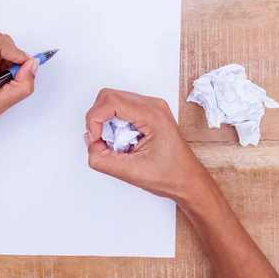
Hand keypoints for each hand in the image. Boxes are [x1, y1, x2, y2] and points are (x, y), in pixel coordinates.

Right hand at [85, 88, 210, 207]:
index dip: (95, 118)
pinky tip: (122, 140)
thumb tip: (89, 141)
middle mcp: (152, 105)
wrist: (188, 181)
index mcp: (152, 115)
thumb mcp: (130, 172)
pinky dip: (114, 122)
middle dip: (98, 118)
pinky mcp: (148, 112)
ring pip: (114, 100)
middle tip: (102, 142)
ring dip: (105, 121)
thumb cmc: (169, 177)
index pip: (111, 100)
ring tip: (115, 143)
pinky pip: (121, 108)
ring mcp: (151, 106)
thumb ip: (102, 158)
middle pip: (110, 96)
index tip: (96, 139)